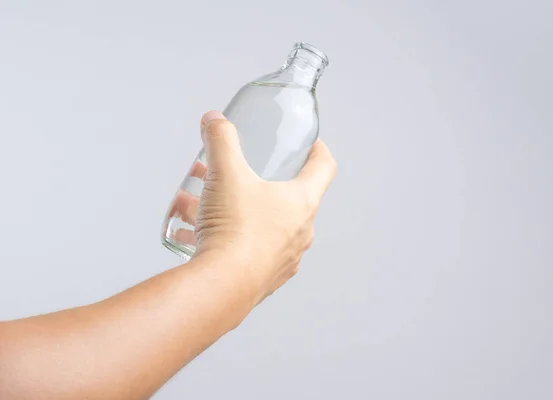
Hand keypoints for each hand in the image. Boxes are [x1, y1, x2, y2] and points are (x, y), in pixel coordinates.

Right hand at [176, 110, 336, 303]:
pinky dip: (226, 238)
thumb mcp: (226, 174)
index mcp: (302, 202)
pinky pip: (246, 251)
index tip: (312, 145)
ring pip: (262, 225)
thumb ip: (221, 140)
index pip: (324, 168)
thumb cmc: (235, 229)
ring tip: (202, 202)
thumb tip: (214, 120)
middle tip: (237, 173)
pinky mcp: (264, 279)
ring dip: (236, 210)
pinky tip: (195, 232)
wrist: (222, 287)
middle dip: (259, 182)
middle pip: (287, 198)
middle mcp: (300, 232)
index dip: (319, 151)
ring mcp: (284, 259)